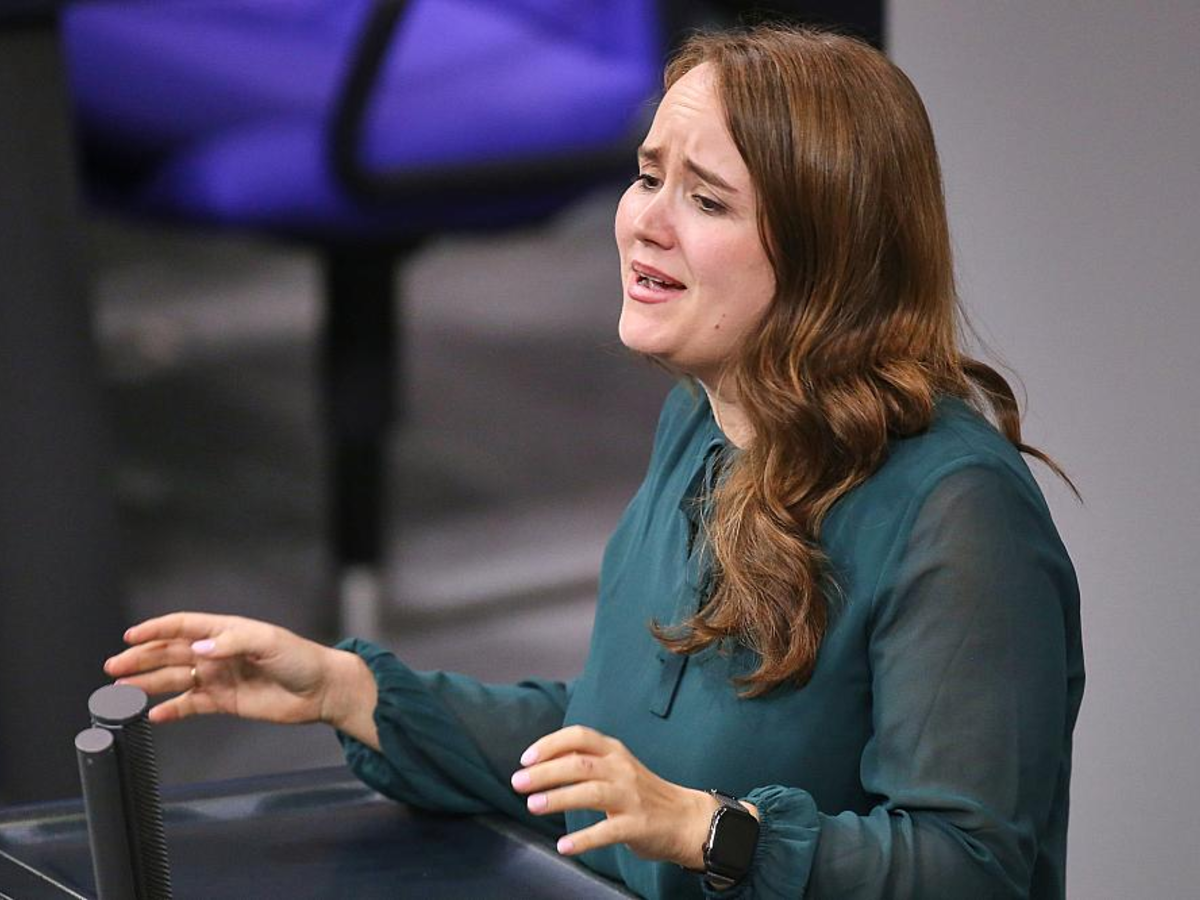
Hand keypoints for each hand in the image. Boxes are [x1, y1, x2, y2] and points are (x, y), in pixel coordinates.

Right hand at [103, 612, 377, 746]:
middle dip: (142, 658)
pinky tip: (152, 715)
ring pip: (175, 679)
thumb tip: (199, 647)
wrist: (321, 691)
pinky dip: (171, 710)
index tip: (131, 637)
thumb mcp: (269, 642)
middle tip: (113, 666)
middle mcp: (218, 653)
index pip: (183, 626)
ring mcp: (219, 677)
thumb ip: (233, 642)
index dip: (156, 629)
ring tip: (120, 689)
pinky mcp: (225, 701)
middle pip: (171, 654)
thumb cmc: (300, 659)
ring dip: (148, 683)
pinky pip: (191, 705)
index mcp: (227, 631)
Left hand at [510, 725, 727, 868]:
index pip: (579, 736)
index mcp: (614, 751)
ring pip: (591, 792)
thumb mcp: (616, 767)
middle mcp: (621, 769)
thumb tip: (541, 761)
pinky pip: (607, 831)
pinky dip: (583, 839)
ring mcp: (630, 797)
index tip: (526, 759)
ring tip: (533, 806)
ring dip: (559, 798)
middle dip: (545, 772)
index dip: (550, 744)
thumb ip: (586, 761)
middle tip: (518, 782)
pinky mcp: (637, 825)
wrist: (685, 818)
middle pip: (579, 764)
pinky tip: (564, 846)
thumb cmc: (641, 792)